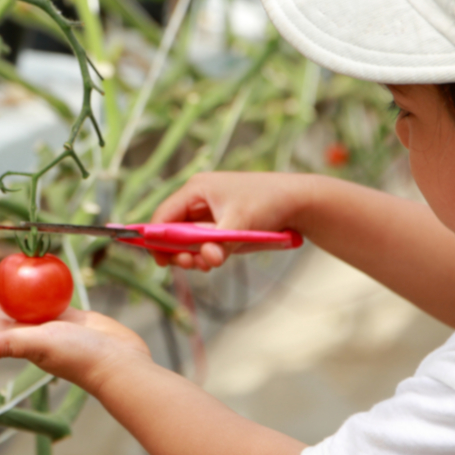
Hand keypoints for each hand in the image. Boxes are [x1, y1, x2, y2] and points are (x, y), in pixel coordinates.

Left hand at [0, 275, 151, 393]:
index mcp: (20, 341)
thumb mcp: (41, 345)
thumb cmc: (79, 357)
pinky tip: (38, 274)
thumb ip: (9, 345)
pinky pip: (50, 298)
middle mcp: (32, 334)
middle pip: (1, 312)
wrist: (118, 361)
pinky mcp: (71, 318)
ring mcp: (52, 326)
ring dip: (10, 290)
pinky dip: (41, 287)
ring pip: (24, 304)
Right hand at [150, 172, 314, 270]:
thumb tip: (207, 259)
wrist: (297, 201)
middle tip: (191, 265)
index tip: (160, 262)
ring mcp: (209, 212)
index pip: (163, 216)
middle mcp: (198, 199)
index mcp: (196, 189)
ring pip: (188, 239)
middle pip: (172, 230)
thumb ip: (221, 242)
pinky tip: (217, 258)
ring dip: (193, 255)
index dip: (156, 239)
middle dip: (178, 251)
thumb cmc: (269, 201)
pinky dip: (206, 253)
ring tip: (210, 262)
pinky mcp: (220, 224)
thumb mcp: (242, 222)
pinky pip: (203, 242)